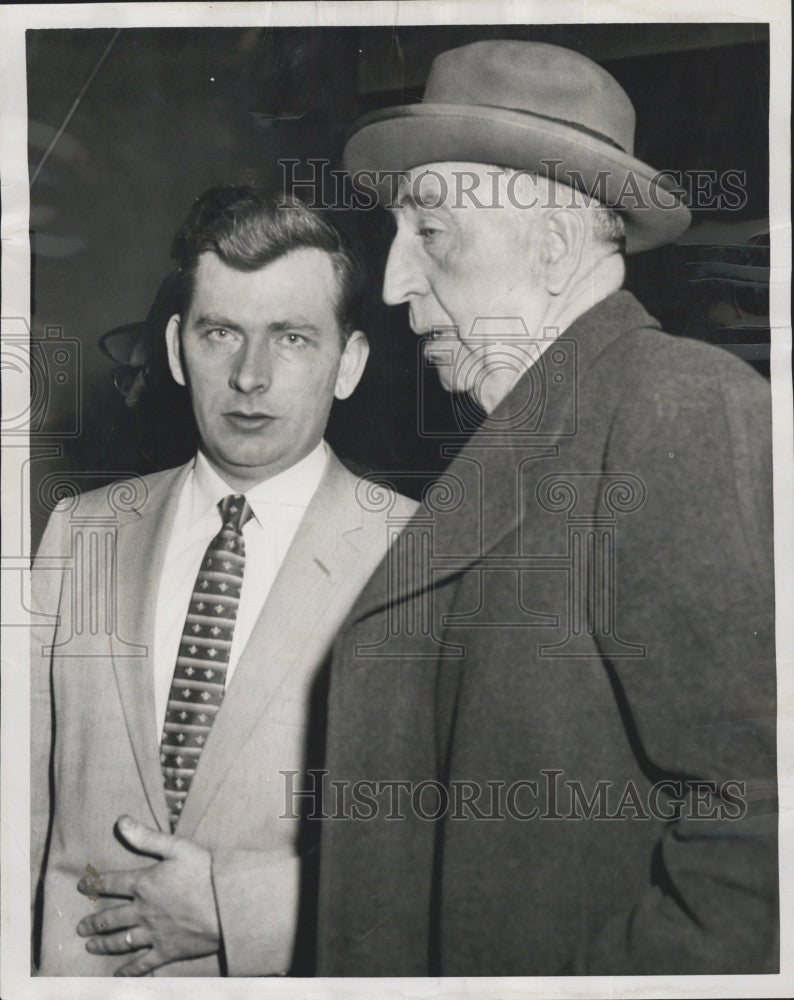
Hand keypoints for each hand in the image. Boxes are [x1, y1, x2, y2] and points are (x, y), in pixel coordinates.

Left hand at [76, 815, 220, 975]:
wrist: (225, 904)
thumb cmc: (204, 871)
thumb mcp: (176, 847)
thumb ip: (146, 837)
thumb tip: (120, 821)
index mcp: (143, 884)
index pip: (111, 883)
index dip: (94, 884)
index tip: (81, 886)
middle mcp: (142, 910)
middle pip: (111, 917)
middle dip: (93, 922)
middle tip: (80, 927)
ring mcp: (153, 933)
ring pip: (121, 941)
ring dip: (103, 944)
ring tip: (91, 946)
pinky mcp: (166, 950)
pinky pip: (143, 963)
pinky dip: (129, 969)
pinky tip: (119, 973)